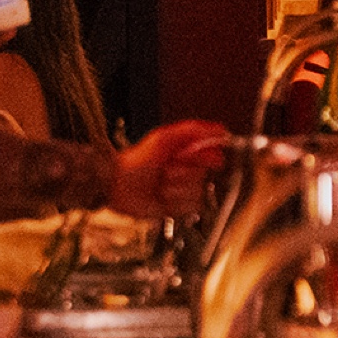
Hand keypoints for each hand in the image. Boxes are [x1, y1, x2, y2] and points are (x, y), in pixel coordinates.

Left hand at [109, 121, 231, 218]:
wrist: (118, 186)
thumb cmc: (137, 161)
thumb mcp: (164, 138)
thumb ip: (192, 131)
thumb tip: (219, 130)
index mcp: (188, 152)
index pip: (213, 153)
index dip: (207, 157)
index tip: (190, 157)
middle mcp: (189, 170)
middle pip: (204, 174)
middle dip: (184, 173)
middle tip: (167, 170)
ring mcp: (185, 189)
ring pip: (198, 191)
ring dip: (176, 188)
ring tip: (161, 184)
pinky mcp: (180, 206)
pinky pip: (191, 206)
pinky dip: (175, 202)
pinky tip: (162, 197)